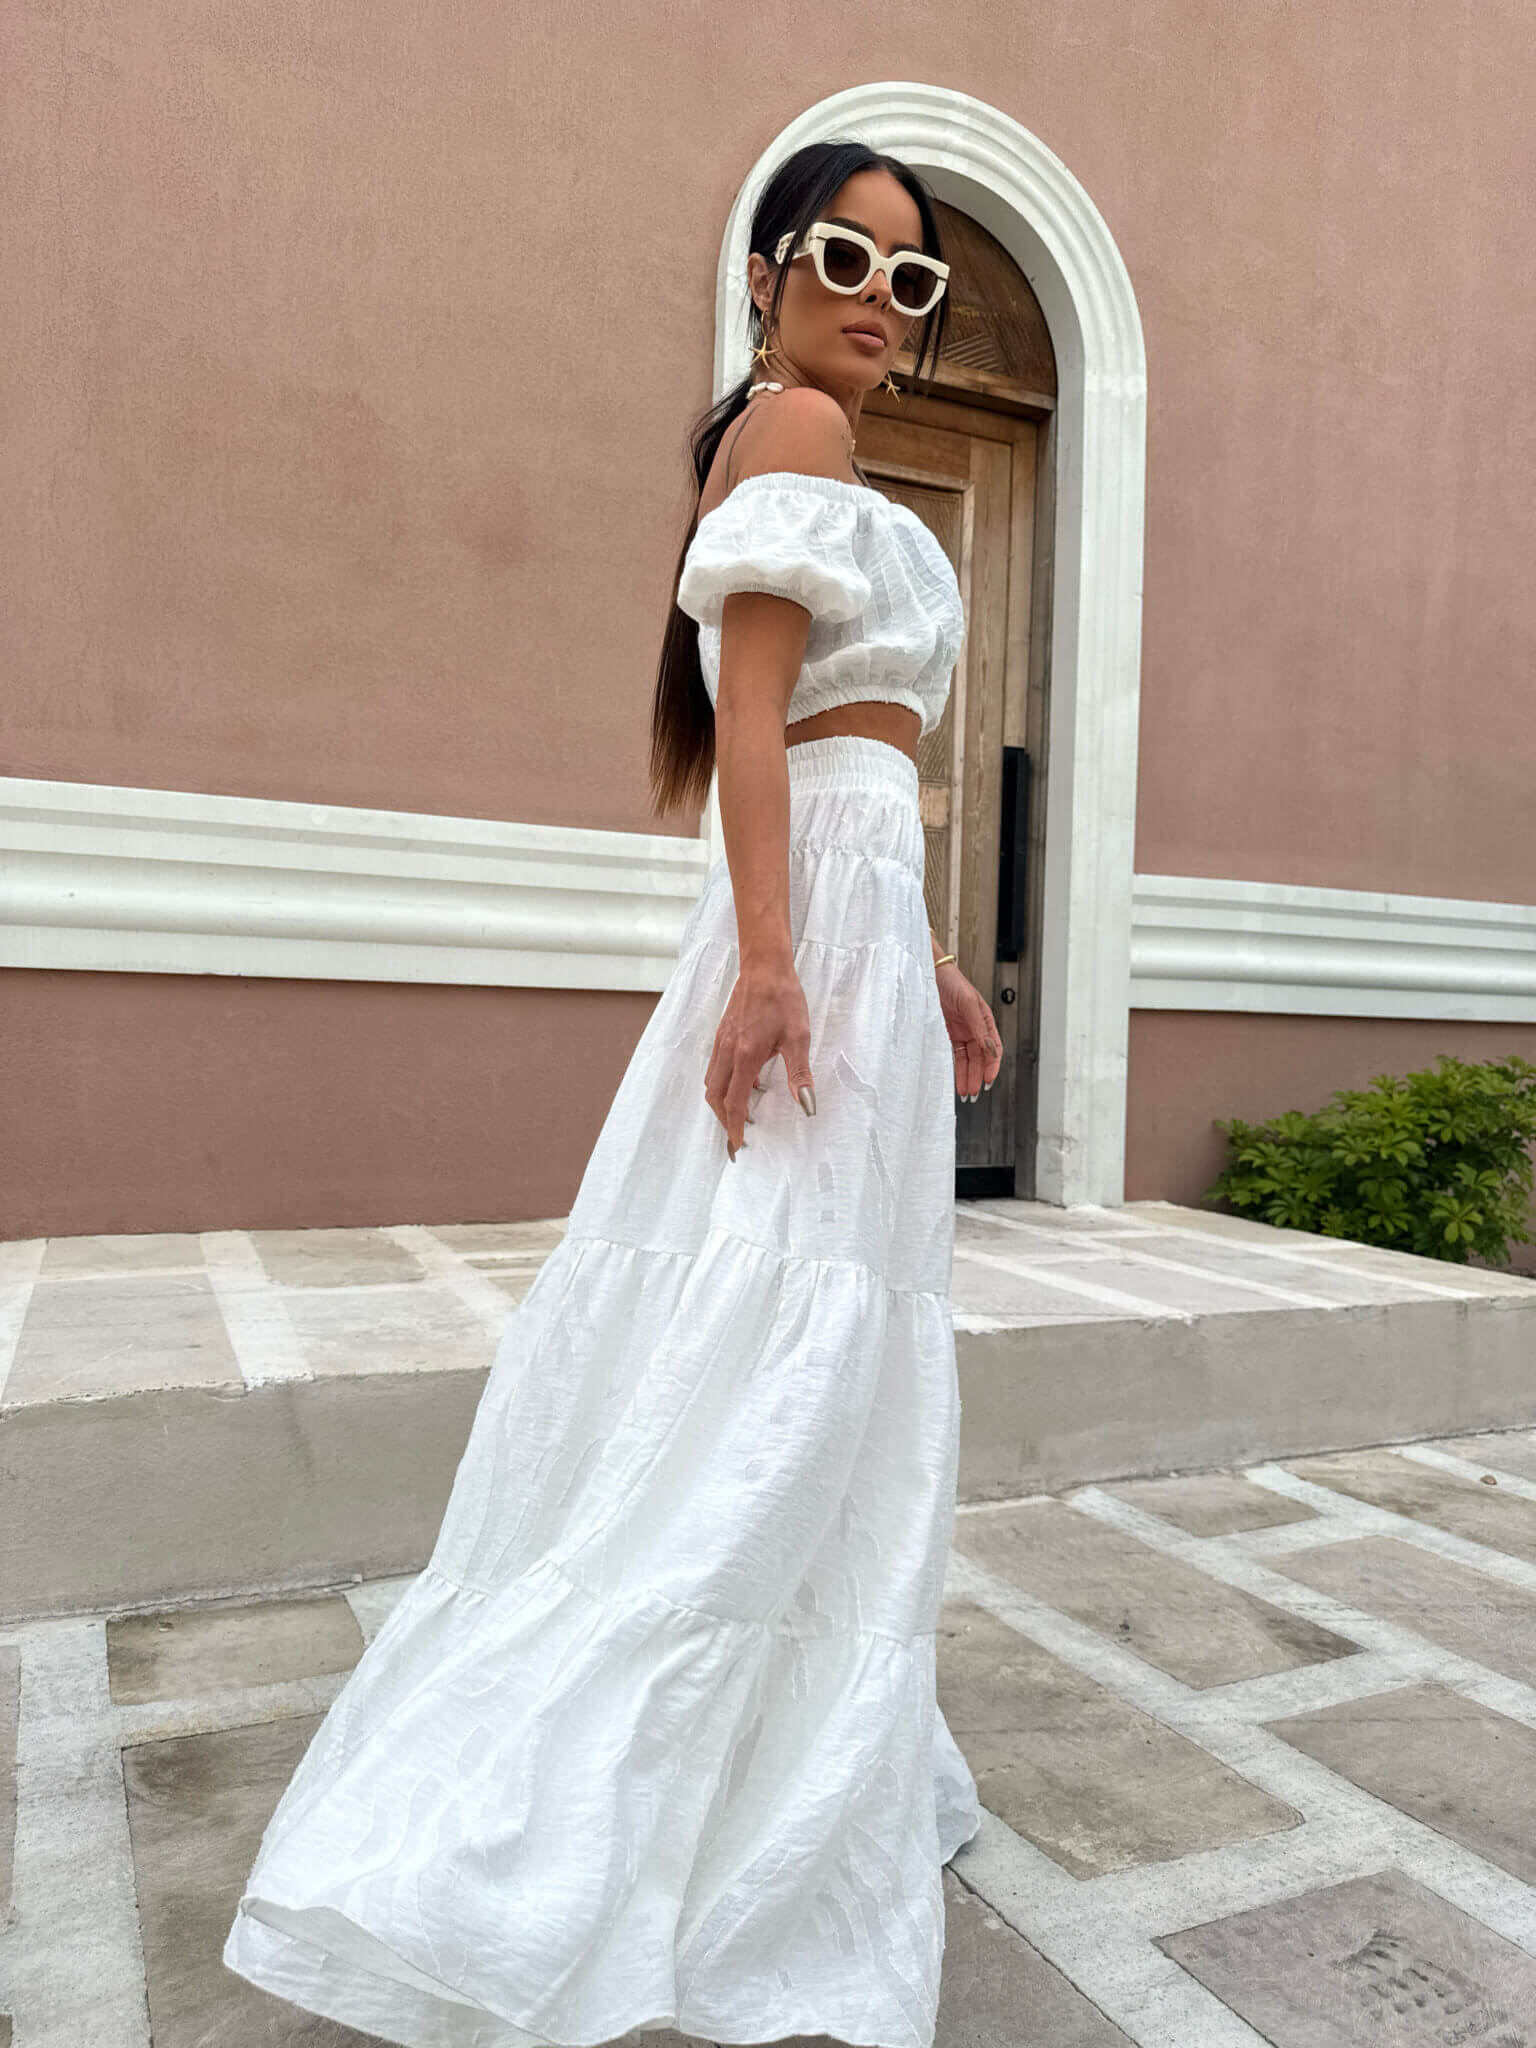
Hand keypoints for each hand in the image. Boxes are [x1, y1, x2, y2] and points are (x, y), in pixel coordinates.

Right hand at [705, 955, 816, 1160]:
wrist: (764, 966)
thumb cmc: (783, 998)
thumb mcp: (799, 1036)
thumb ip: (799, 1074)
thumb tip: (805, 1104)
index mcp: (745, 1056)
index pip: (734, 1102)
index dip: (734, 1127)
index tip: (737, 1146)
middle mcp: (727, 1052)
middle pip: (714, 1096)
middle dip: (723, 1119)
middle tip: (736, 1135)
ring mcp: (721, 1042)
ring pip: (711, 1082)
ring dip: (721, 1101)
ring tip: (739, 1112)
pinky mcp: (723, 1033)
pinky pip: (715, 1066)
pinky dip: (723, 1082)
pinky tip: (745, 1080)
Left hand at [936, 961, 1001, 1102]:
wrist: (927, 972)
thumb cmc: (951, 981)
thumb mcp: (968, 1003)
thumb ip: (979, 1026)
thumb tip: (989, 1048)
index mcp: (984, 1020)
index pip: (993, 1048)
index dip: (992, 1065)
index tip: (988, 1080)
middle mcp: (974, 1028)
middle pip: (980, 1058)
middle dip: (978, 1076)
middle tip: (974, 1093)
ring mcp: (960, 1032)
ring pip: (967, 1060)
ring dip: (967, 1076)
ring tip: (966, 1092)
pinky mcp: (946, 1033)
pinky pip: (954, 1055)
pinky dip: (956, 1068)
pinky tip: (956, 1079)